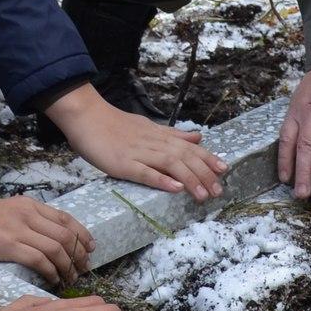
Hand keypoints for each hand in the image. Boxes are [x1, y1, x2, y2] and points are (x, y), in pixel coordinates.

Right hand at [0, 176, 95, 284]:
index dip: (83, 235)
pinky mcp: (7, 245)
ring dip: (67, 266)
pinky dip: (51, 272)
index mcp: (29, 205)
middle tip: (83, 269)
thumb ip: (27, 220)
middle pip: (67, 235)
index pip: (67, 220)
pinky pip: (39, 260)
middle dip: (79, 255)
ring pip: (57, 248)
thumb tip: (47, 238)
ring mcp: (18, 229)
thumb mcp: (6, 211)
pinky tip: (53, 280)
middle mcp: (28, 214)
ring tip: (70, 278)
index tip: (91, 249)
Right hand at [44, 84, 228, 198]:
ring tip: (204, 195)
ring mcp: (138, 153)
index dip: (207, 158)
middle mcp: (153, 143)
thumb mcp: (148, 126)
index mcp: (159, 136)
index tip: (224, 169)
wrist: (85, 116)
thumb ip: (173, 134)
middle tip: (219, 191)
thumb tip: (198, 136)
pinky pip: (144, 172)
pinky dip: (161, 180)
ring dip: (189, 180)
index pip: (189, 147)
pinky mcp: (122, 164)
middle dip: (204, 174)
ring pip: (170, 165)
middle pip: (184, 157)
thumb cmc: (114, 124)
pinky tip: (175, 189)